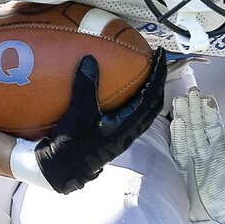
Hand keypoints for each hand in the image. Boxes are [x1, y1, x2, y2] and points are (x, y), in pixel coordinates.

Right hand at [32, 52, 167, 193]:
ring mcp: (126, 135)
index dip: (159, 73)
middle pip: (155, 101)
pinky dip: (136, 100)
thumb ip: (85, 86)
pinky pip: (135, 114)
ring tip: (143, 74)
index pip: (153, 94)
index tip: (160, 54)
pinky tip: (123, 93)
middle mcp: (133, 129)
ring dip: (149, 91)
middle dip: (158, 80)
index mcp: (130, 123)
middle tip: (154, 61)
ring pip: (147, 109)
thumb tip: (89, 59)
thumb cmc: (72, 144)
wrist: (63, 169)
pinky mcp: (117, 137)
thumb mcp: (78, 112)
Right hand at [170, 87, 224, 223]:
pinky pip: (178, 152)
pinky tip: (174, 123)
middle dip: (194, 110)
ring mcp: (194, 164)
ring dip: (184, 119)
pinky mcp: (182, 174)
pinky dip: (176, 138)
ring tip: (179, 101)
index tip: (206, 97)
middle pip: (199, 128)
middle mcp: (208, 155)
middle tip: (190, 92)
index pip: (215, 128)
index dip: (210, 113)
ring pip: (188, 136)